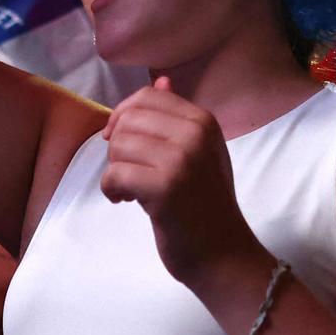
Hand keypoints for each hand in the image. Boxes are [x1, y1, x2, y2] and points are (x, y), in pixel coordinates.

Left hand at [99, 80, 269, 305]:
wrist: (224, 254)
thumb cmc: (207, 204)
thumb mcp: (201, 152)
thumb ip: (177, 118)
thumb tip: (160, 80)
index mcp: (204, 121)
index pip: (147, 97)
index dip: (124, 116)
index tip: (122, 141)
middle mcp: (195, 134)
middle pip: (128, 120)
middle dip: (119, 147)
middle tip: (131, 172)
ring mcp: (181, 160)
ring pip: (118, 146)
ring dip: (116, 170)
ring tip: (133, 188)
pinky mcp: (164, 188)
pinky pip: (114, 175)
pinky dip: (112, 190)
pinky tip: (126, 201)